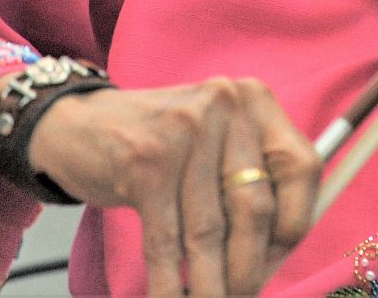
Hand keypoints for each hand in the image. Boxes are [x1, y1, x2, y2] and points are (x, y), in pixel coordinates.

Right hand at [25, 78, 319, 296]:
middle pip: (255, 206)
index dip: (295, 222)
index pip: (301, 167)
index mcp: (253, 100)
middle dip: (249, 267)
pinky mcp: (146, 163)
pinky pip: (166, 242)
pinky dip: (170, 284)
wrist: (76, 123)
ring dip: (211, 285)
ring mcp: (185, 132)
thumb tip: (273, 260)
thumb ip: (247, 186)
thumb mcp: (213, 145)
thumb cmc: (160, 145)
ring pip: (209, 231)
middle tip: (243, 297)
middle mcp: (225, 106)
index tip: (278, 259)